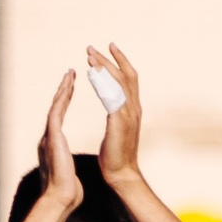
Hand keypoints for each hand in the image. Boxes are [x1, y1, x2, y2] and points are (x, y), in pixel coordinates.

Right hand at [34, 73, 82, 221]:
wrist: (60, 198)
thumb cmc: (66, 192)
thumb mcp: (68, 174)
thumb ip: (65, 165)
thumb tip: (67, 168)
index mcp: (53, 144)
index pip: (59, 118)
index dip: (65, 103)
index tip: (71, 89)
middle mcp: (48, 137)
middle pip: (56, 108)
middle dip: (63, 90)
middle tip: (70, 74)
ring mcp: (48, 135)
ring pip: (56, 106)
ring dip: (63, 89)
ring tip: (70, 74)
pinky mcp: (52, 137)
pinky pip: (57, 112)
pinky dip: (62, 98)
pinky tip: (67, 87)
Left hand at [86, 44, 143, 186]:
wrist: (122, 173)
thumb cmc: (116, 155)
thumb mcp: (119, 129)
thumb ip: (118, 115)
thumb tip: (114, 108)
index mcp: (133, 110)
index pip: (129, 79)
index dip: (120, 62)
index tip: (109, 48)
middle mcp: (134, 108)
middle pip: (125, 75)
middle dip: (109, 59)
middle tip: (91, 47)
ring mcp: (128, 114)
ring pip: (118, 82)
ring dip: (103, 66)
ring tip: (88, 55)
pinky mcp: (119, 121)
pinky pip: (110, 95)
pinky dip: (101, 81)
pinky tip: (90, 73)